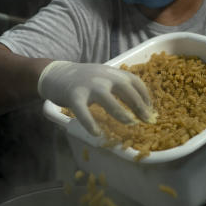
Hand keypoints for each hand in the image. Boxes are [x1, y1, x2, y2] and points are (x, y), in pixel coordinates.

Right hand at [37, 61, 155, 135]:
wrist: (55, 73)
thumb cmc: (82, 79)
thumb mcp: (102, 76)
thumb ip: (116, 86)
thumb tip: (138, 106)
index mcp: (111, 72)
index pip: (134, 81)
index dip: (145, 95)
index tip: (150, 109)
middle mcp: (102, 76)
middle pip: (126, 89)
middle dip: (139, 105)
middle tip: (147, 120)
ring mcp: (87, 86)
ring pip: (108, 100)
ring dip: (121, 113)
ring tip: (130, 123)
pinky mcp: (73, 96)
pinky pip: (83, 112)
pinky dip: (91, 123)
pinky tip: (97, 133)